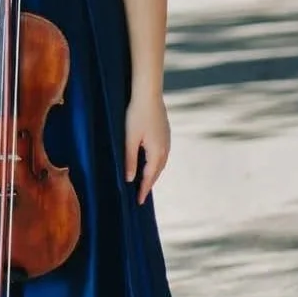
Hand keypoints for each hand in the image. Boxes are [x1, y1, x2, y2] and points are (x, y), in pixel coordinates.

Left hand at [125, 87, 169, 205]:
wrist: (148, 94)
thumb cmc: (136, 115)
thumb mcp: (130, 139)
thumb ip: (130, 160)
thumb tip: (130, 179)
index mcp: (156, 153)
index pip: (149, 177)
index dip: (143, 190)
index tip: (138, 202)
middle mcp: (165, 149)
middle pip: (157, 172)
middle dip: (149, 183)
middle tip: (141, 195)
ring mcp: (167, 140)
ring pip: (160, 163)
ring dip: (153, 173)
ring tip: (145, 181)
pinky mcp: (165, 133)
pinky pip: (161, 154)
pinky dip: (155, 162)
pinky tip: (150, 160)